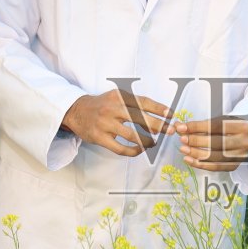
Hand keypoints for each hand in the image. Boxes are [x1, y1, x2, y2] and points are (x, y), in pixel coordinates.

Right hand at [61, 90, 176, 156]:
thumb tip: (158, 118)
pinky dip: (133, 151)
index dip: (158, 108)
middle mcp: (112, 108)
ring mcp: (105, 124)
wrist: (76, 111)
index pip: (143, 102)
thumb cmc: (102, 105)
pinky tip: (139, 150)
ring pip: (132, 136)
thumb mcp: (116, 97)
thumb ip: (134, 105)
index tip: (171, 115)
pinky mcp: (99, 137)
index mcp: (119, 97)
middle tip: (169, 130)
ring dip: (146, 141)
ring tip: (153, 143)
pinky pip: (120, 148)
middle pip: (140, 118)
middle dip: (158, 125)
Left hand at [177, 116, 247, 170]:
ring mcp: (240, 156)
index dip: (198, 127)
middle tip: (183, 139)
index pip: (217, 126)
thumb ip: (201, 125)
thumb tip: (179, 127)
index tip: (182, 127)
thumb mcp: (220, 122)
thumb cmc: (229, 129)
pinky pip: (215, 167)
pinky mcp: (234, 166)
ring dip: (196, 154)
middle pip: (217, 142)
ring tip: (183, 150)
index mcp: (242, 126)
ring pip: (216, 157)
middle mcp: (244, 142)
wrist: (245, 141)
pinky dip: (200, 164)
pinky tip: (189, 160)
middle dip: (197, 141)